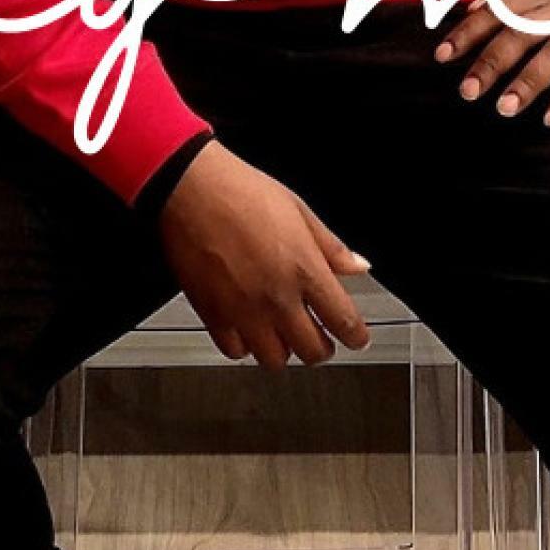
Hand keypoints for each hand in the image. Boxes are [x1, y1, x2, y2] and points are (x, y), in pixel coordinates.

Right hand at [155, 141, 376, 370]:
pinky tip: (249, 330)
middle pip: (313, 351)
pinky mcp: (212, 315)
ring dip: (285, 351)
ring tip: (284, 335)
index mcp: (305, 269)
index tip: (357, 338)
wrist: (191, 188)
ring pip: (275, 360)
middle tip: (322, 339)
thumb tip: (358, 265)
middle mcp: (277, 298)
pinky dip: (246, 347)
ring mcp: (244, 311)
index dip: (356, 336)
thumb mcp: (299, 210)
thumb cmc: (242, 192)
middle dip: (322, 349)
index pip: (343, 321)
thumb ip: (331, 246)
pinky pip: (236, 351)